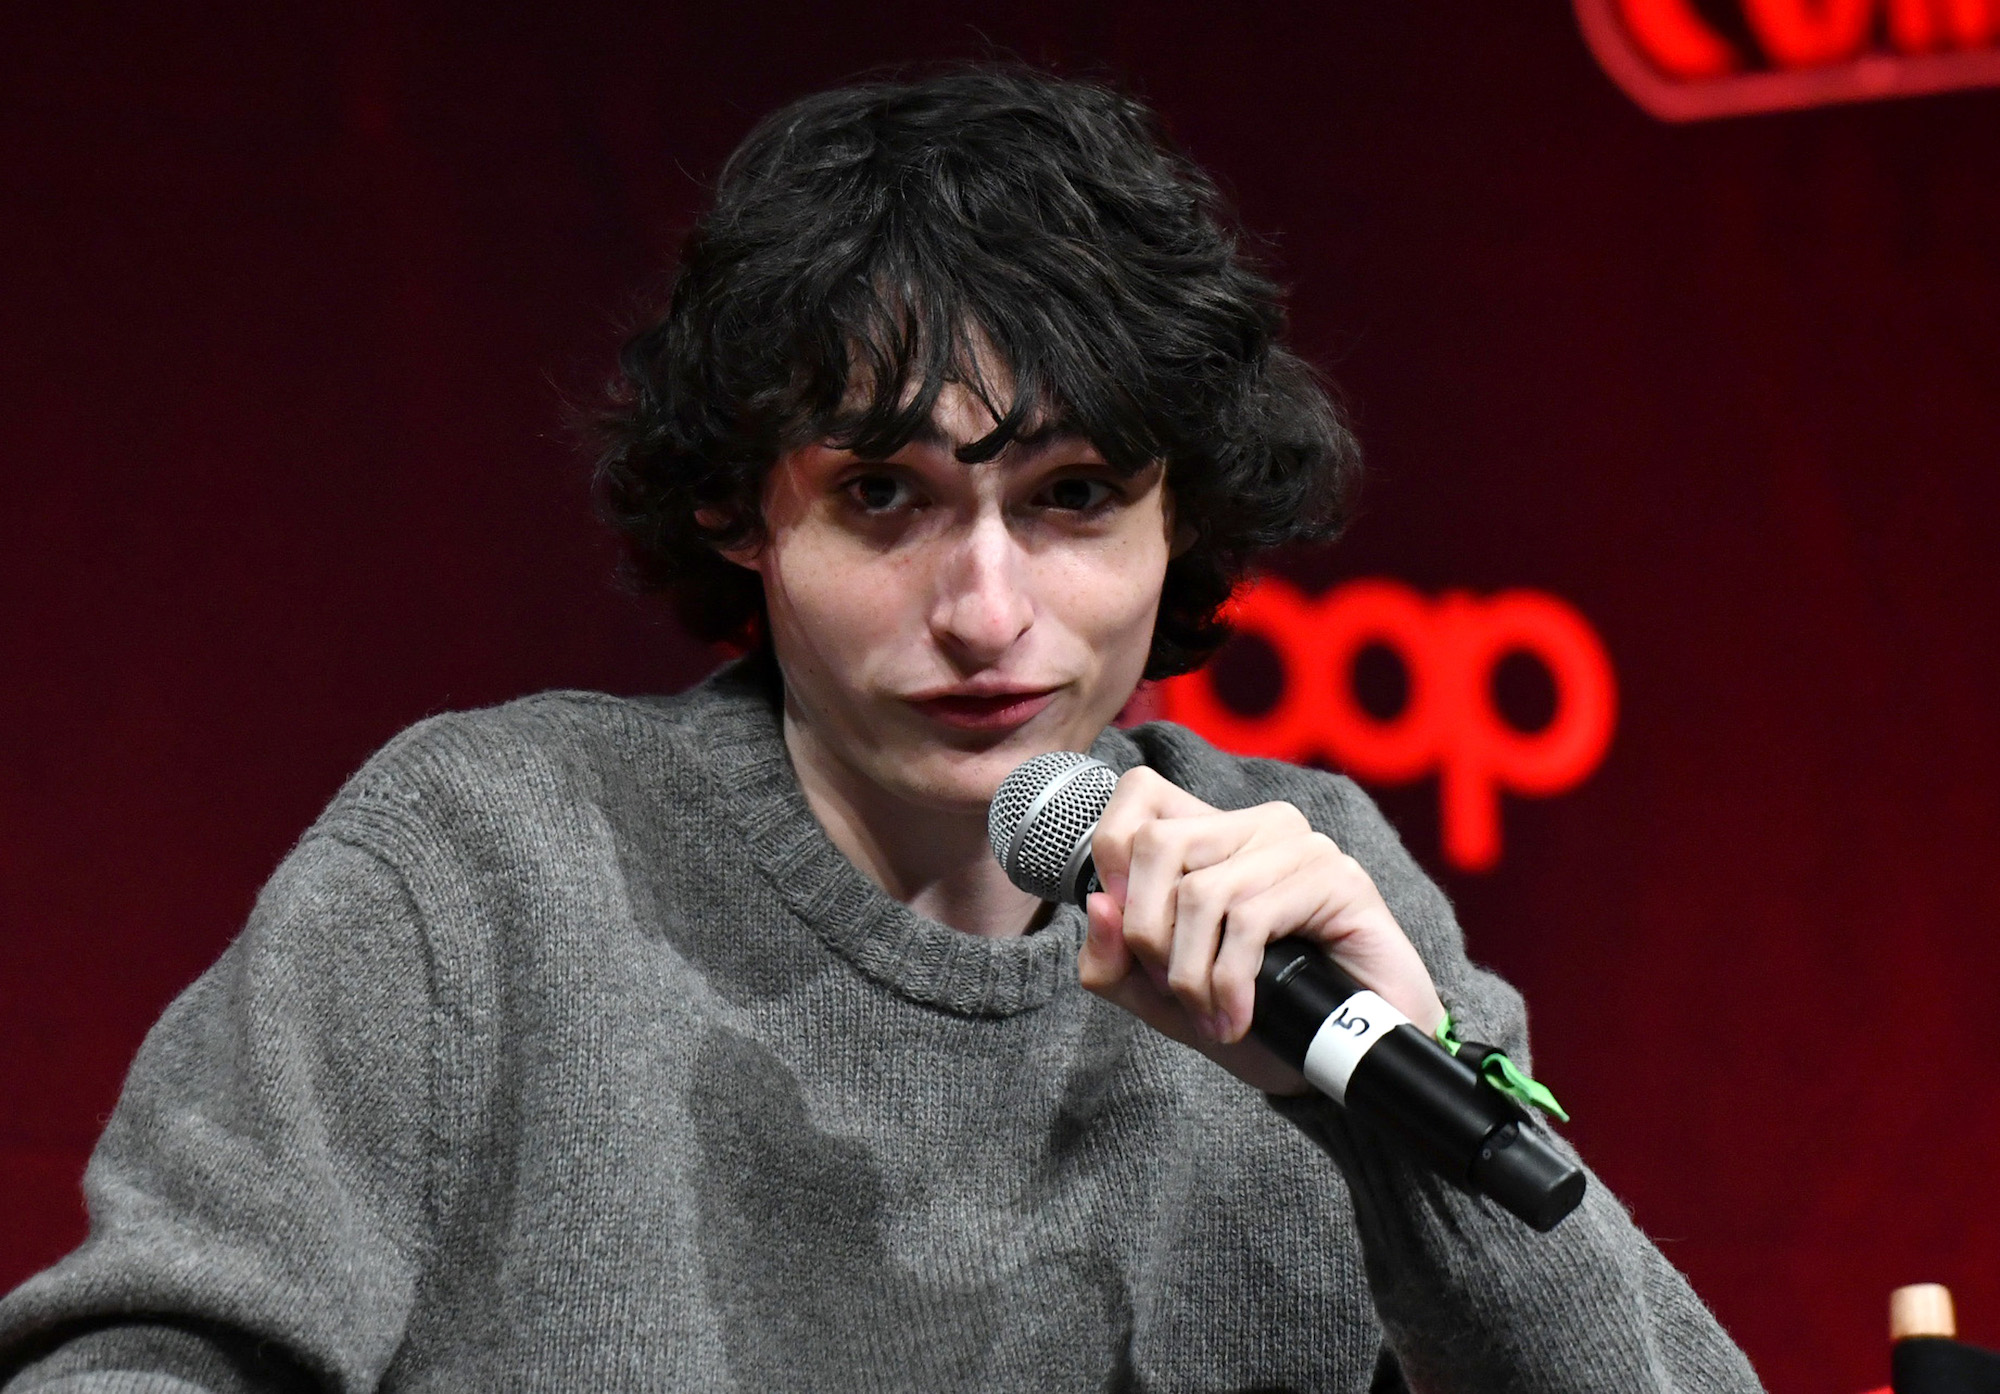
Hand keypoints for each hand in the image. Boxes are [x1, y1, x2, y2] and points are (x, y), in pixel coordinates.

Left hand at [1075, 767, 1446, 1094]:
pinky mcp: (1337, 878)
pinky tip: (1237, 1019)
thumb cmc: (1260, 1020)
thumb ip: (1114, 962)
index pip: (1139, 792)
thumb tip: (1096, 906)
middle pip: (1155, 844)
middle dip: (1145, 932)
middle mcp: (1255, 826)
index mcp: (1212, 837)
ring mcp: (1299, 847)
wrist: (1348, 1064)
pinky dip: (1227, 981)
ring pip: (1198, 890)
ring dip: (1188, 973)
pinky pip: (1248, 919)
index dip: (1111, 855)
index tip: (1126, 929)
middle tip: (1170, 990)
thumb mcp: (1163, 1001)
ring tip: (1208, 1017)